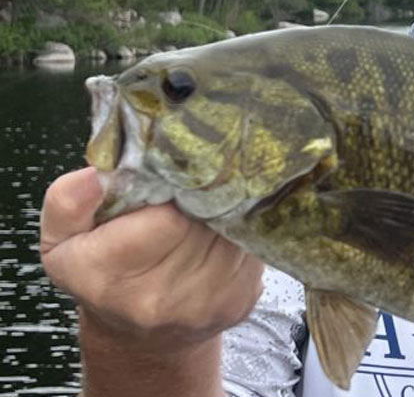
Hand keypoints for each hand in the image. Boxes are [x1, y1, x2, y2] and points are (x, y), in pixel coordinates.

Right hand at [40, 167, 263, 352]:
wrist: (139, 337)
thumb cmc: (100, 275)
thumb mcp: (62, 240)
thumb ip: (69, 203)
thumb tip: (95, 176)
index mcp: (112, 278)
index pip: (169, 219)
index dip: (177, 186)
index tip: (170, 174)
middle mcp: (163, 299)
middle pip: (207, 220)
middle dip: (202, 194)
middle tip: (189, 183)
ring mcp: (208, 304)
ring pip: (234, 229)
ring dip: (224, 209)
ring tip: (203, 205)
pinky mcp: (241, 301)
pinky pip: (253, 246)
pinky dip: (240, 230)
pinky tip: (218, 229)